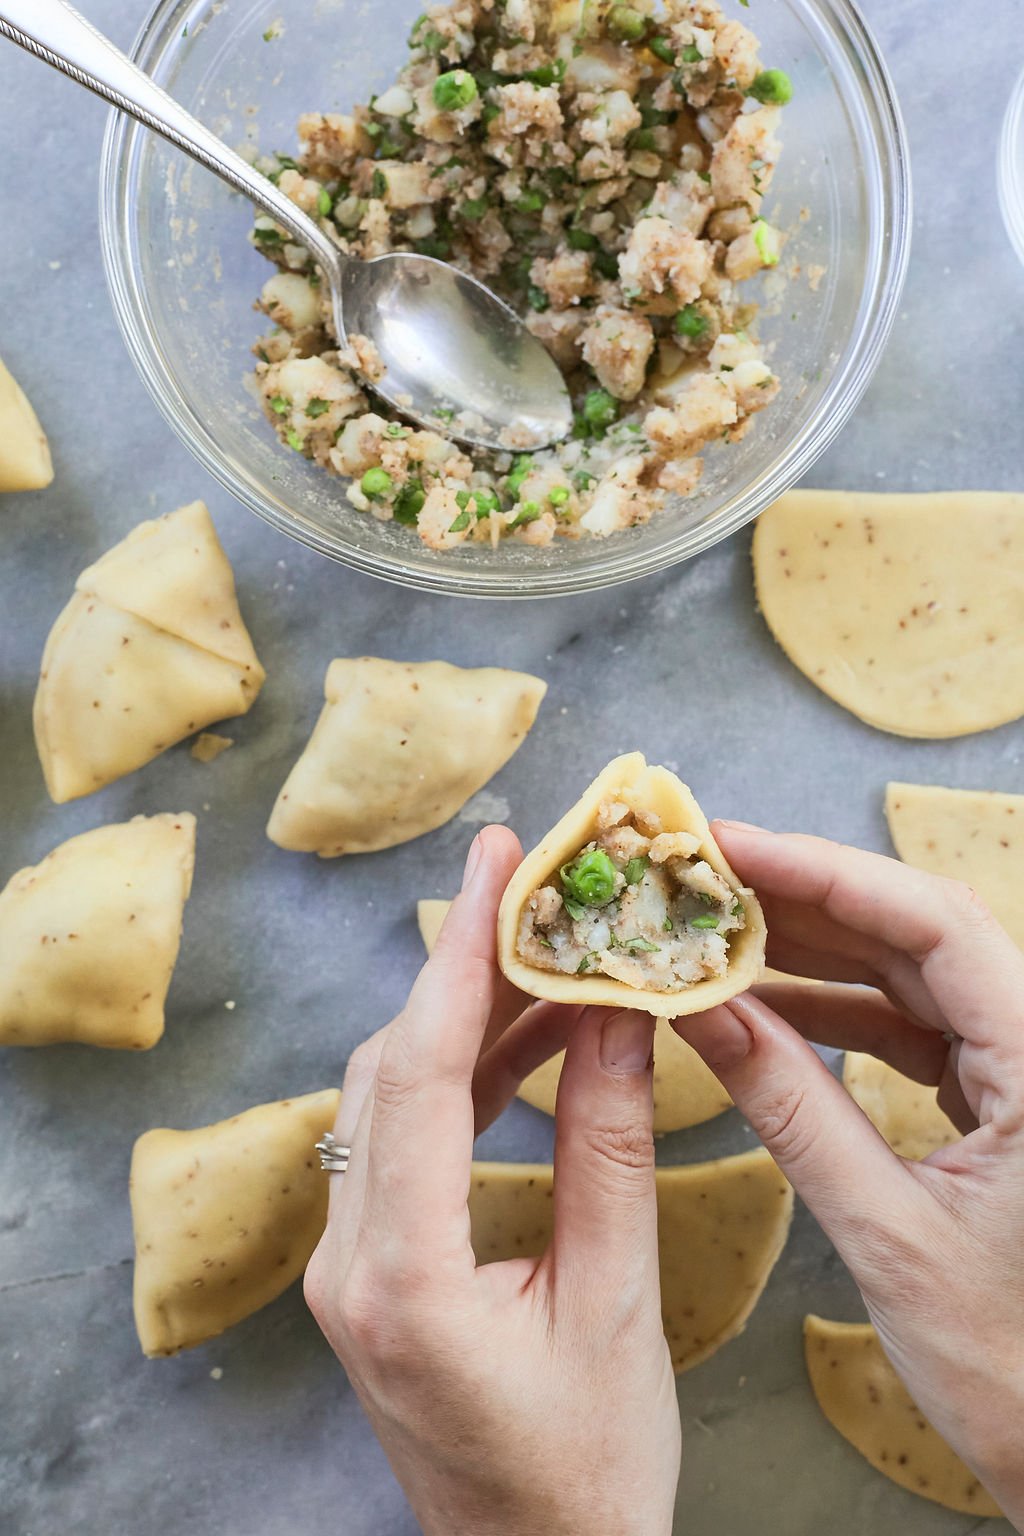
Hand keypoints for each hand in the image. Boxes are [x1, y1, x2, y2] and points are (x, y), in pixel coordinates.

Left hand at [305, 826, 680, 1535]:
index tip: (496, 862)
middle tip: (523, 884)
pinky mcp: (368, 1274)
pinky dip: (458, 1079)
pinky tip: (521, 1045)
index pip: (420, 1075)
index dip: (461, 957)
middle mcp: (349, 1267)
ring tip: (543, 956)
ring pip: (386, 1098)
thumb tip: (617, 1015)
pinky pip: (398, 1142)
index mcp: (403, 1279)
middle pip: (389, 1070)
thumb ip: (609, 1150)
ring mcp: (346, 1272)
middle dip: (458, 967)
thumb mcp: (616, 1304)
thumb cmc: (589, 1472)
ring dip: (461, 1021)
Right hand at [672, 822, 1023, 1525]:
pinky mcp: (998, 1097)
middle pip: (919, 931)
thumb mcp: (888, 1233)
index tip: (729, 848)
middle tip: (700, 874)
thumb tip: (701, 1009)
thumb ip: (792, 1109)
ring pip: (911, 972)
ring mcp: (1022, 1070)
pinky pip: (910, 1024)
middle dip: (805, 896)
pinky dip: (833, 1008)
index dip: (826, 872)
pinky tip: (759, 1002)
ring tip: (712, 929)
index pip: (935, 925)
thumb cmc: (1011, 1368)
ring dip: (811, 947)